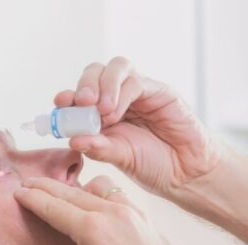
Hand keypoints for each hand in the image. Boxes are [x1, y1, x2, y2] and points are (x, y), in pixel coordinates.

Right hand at [9, 175, 199, 244]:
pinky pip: (117, 195)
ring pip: (96, 187)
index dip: (31, 197)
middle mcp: (111, 212)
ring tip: (61, 194)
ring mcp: (131, 211)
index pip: (51, 205)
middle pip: (70, 191)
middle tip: (28, 184)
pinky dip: (100, 193)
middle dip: (46, 187)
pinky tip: (94, 205)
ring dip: (75, 187)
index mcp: (91, 229)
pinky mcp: (144, 217)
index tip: (16, 192)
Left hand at [55, 57, 224, 200]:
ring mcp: (139, 93)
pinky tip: (117, 113)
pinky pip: (135, 81)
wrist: (187, 173)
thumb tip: (72, 138)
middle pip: (95, 72)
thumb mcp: (120, 159)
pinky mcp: (158, 90)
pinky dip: (121, 93)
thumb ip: (98, 147)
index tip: (60, 104)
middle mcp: (120, 99)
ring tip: (101, 110)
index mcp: (104, 116)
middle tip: (81, 103)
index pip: (81, 95)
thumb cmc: (155, 166)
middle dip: (84, 84)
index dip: (68, 96)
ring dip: (103, 85)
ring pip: (115, 68)